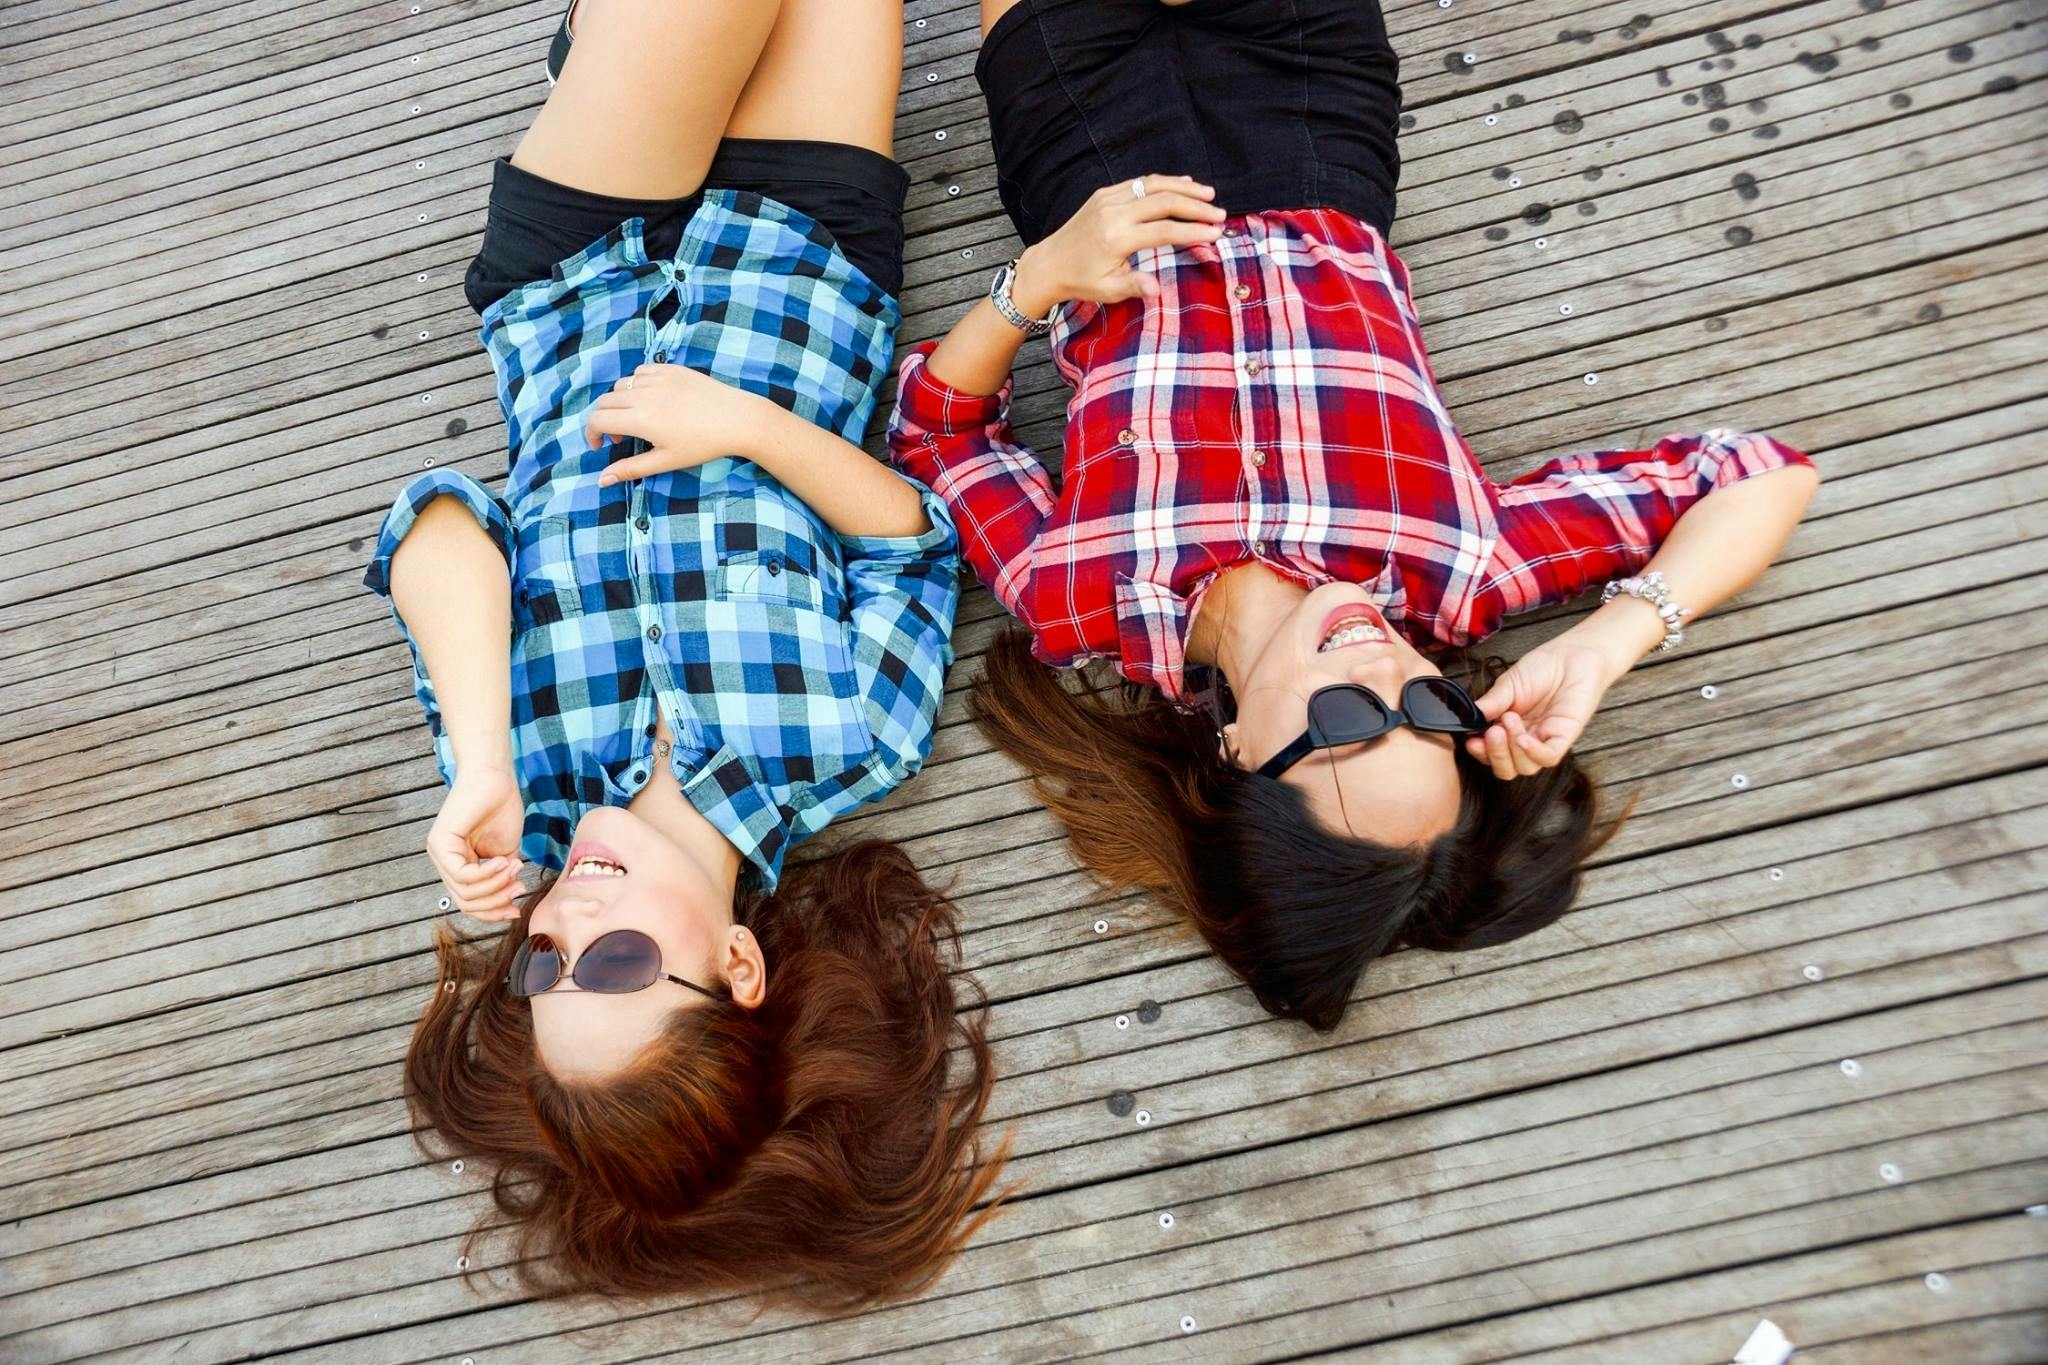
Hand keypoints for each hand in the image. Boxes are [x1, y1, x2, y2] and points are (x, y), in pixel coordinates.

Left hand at [427, 763, 526, 921]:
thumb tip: (507, 905)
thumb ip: (502, 879)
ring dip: (496, 886)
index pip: (468, 902)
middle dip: (496, 901)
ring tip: (514, 868)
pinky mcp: (440, 842)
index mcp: (457, 865)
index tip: (516, 909)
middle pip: (465, 903)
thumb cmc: (501, 809)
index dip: (492, 912)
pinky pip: (464, 875)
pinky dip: (488, 873)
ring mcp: (438, 852)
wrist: (496, 778)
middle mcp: (443, 861)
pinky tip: (505, 861)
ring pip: (465, 892)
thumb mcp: (505, 855)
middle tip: (519, 888)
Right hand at [585, 363, 766, 484]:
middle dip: (606, 420)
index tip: (602, 445)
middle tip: (624, 437)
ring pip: (621, 385)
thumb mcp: (665, 461)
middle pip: (605, 401)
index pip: (597, 420)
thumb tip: (601, 480)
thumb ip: (630, 469)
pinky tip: (652, 399)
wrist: (738, 420)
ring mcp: (658, 378)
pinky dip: (637, 384)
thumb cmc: (703, 445)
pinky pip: (641, 371)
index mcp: (640, 419)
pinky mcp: (671, 369)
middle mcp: (644, 394)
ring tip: (638, 418)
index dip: (592, 434)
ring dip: (620, 401)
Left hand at [1011, 174, 1227, 313]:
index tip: (1216, 233)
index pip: (1164, 230)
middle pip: (1164, 202)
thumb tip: (1158, 289)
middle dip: (1196, 207)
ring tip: (1208, 195)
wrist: (1050, 263)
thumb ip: (1135, 286)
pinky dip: (1163, 183)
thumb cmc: (1081, 280)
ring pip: (1153, 185)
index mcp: (1116, 239)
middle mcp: (1113, 213)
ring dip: (1184, 188)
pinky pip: (1139, 182)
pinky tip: (1184, 185)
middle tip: (1219, 214)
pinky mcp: (1104, 193)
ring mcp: (1108, 199)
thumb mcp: (1108, 290)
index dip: (1193, 231)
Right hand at [1463, 641, 1614, 779]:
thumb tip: (1470, 717)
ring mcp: (1545, 739)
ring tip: (1509, 720)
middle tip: (1491, 733)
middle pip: (1507, 768)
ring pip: (1525, 767)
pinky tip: (1522, 738)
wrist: (1571, 654)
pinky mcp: (1564, 736)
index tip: (1471, 741)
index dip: (1480, 753)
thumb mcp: (1508, 684)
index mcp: (1508, 728)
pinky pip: (1548, 757)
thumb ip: (1491, 702)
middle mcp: (1526, 738)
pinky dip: (1532, 752)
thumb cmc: (1542, 667)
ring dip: (1512, 749)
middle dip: (1494, 755)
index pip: (1491, 753)